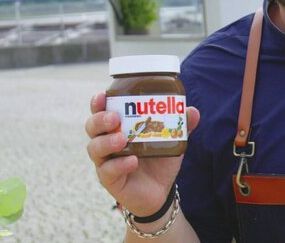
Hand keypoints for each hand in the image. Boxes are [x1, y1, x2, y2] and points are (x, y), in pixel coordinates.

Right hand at [85, 92, 200, 215]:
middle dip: (100, 120)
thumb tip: (192, 111)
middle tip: (114, 118)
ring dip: (107, 142)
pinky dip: (119, 165)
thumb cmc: (158, 159)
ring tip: (122, 139)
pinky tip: (132, 161)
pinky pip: (108, 171)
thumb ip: (182, 126)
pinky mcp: (110, 180)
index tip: (103, 95)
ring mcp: (106, 161)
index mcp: (117, 127)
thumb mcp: (172, 140)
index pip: (101, 111)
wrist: (160, 190)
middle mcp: (107, 142)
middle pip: (92, 127)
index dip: (98, 103)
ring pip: (95, 148)